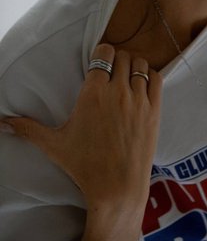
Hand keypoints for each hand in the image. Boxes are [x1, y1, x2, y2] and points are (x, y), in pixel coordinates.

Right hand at [0, 44, 162, 213]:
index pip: (103, 52)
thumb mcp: (54, 144)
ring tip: (127, 78)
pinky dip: (151, 76)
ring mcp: (138, 100)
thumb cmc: (84, 166)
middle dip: (117, 60)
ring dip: (134, 66)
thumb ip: (28, 128)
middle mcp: (117, 91)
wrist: (116, 188)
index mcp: (93, 93)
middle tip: (112, 72)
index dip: (101, 54)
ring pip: (140, 63)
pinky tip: (142, 86)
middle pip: (122, 55)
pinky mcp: (154, 110)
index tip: (99, 63)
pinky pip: (157, 78)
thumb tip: (3, 123)